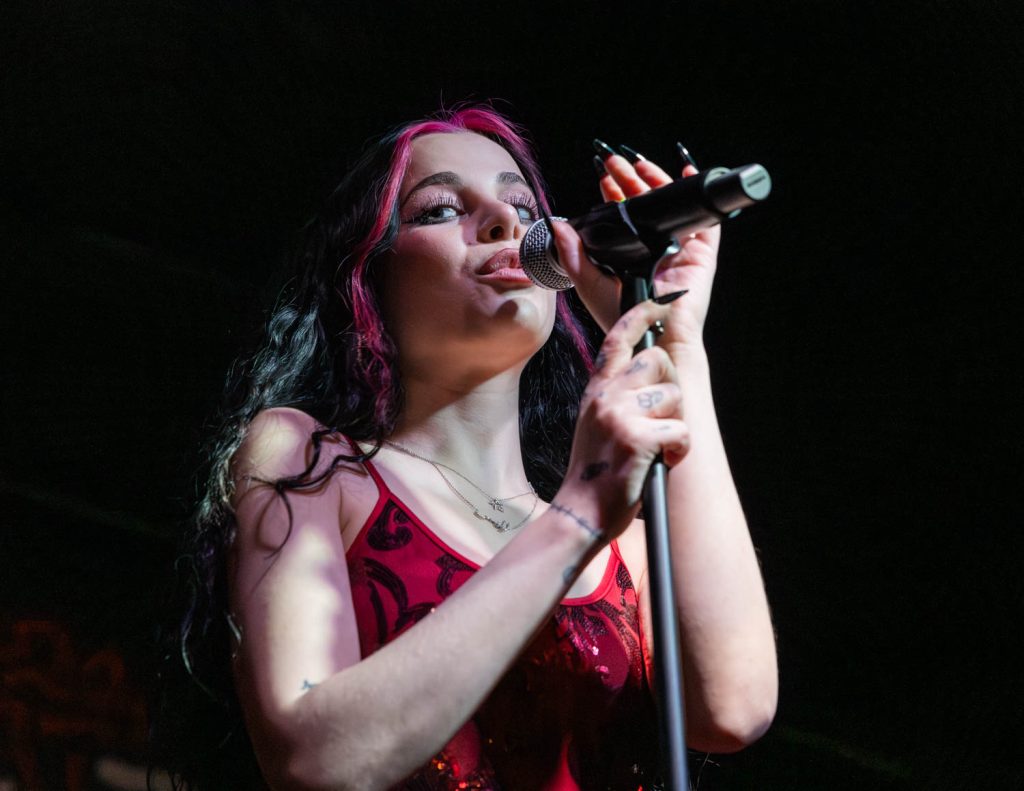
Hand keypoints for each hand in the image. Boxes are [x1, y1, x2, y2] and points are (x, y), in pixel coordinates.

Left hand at [550, 142, 720, 351]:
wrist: (652, 335)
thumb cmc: (621, 318)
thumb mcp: (589, 283)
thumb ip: (573, 255)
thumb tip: (557, 225)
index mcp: (630, 256)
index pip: (623, 217)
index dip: (614, 194)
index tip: (603, 177)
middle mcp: (655, 250)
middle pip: (646, 205)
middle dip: (630, 180)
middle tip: (615, 162)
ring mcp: (679, 250)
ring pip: (671, 206)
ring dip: (657, 180)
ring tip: (639, 163)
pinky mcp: (700, 254)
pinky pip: (705, 220)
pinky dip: (698, 196)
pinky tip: (687, 172)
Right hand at [555, 298, 689, 539]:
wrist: (580, 511)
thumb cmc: (593, 472)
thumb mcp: (594, 421)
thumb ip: (614, 394)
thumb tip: (647, 375)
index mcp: (597, 388)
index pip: (619, 337)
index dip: (644, 314)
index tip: (663, 302)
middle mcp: (606, 395)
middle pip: (659, 361)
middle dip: (671, 388)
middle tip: (661, 419)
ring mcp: (620, 414)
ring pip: (674, 396)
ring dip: (675, 425)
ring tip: (655, 448)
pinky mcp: (637, 437)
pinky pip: (680, 430)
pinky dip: (679, 451)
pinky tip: (661, 462)